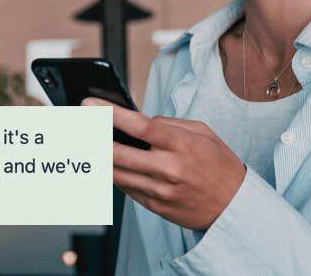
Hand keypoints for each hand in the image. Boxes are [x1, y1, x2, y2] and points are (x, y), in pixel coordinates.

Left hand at [83, 97, 245, 230]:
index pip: (139, 126)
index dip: (109, 114)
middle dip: (91, 137)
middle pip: (117, 153)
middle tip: (75, 125)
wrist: (235, 207)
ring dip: (96, 157)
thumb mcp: (203, 133)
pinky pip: (125, 189)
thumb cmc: (219, 165)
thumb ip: (170, 124)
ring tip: (82, 142)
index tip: (88, 104)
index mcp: (181, 145)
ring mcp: (160, 191)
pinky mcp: (156, 207)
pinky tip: (105, 163)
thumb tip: (138, 121)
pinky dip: (113, 174)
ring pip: (115, 173)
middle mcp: (169, 169)